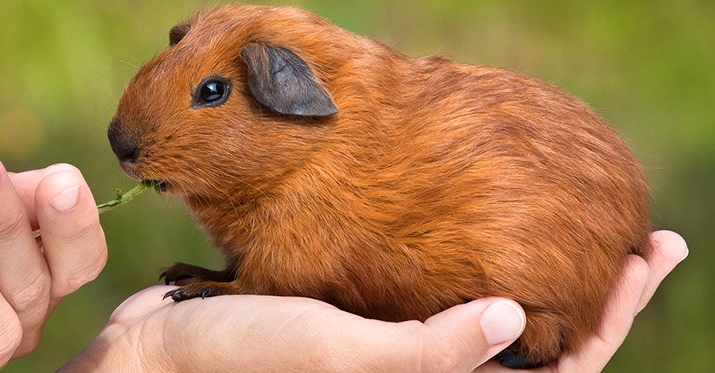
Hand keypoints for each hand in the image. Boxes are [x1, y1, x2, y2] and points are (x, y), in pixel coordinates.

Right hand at [65, 230, 684, 371]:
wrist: (163, 349)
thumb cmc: (245, 361)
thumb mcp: (345, 355)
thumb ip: (435, 350)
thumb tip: (519, 317)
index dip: (612, 323)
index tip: (648, 258)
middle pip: (539, 347)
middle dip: (597, 298)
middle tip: (641, 239)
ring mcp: (398, 348)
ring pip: (496, 313)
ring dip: (542, 273)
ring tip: (579, 227)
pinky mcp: (370, 314)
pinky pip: (440, 287)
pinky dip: (474, 256)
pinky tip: (484, 222)